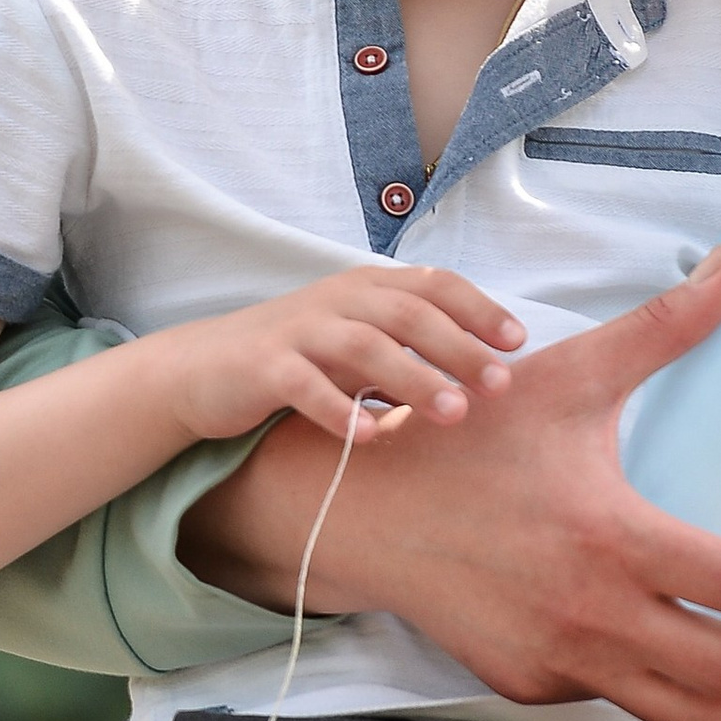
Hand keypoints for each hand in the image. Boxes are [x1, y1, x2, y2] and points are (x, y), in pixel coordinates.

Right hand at [149, 262, 524, 447]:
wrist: (202, 368)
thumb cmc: (296, 357)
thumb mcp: (355, 337)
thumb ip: (406, 342)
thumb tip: (483, 367)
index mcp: (366, 287)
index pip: (434, 284)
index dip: (478, 308)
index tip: (518, 342)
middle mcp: (337, 300)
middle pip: (409, 314)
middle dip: (460, 348)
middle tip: (500, 386)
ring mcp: (299, 332)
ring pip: (365, 346)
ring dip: (414, 378)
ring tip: (453, 413)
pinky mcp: (264, 368)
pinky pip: (306, 386)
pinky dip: (339, 410)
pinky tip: (368, 437)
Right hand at [179, 247, 720, 720]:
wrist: (356, 508)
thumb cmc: (464, 432)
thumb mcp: (568, 372)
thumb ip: (664, 328)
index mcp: (611, 539)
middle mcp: (592, 617)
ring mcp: (559, 661)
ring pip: (685, 711)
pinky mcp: (531, 683)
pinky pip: (622, 699)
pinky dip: (676, 690)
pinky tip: (705, 655)